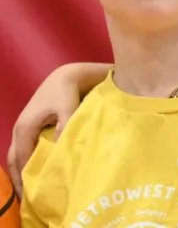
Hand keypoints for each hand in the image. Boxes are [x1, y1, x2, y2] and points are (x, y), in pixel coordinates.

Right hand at [6, 66, 83, 191]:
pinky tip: (32, 172)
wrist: (66, 76)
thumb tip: (58, 146)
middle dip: (18, 179)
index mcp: (25, 127)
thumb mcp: (68, 108)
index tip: (31, 193)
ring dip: (19, 171)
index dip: (24, 176)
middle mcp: (19, 129)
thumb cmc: (67, 91)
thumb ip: (64, 125)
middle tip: (26, 198)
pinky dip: (23, 162)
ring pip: (16, 155)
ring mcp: (23, 128)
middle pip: (13, 159)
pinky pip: (22, 149)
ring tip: (28, 189)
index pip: (21, 158)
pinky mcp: (30, 127)